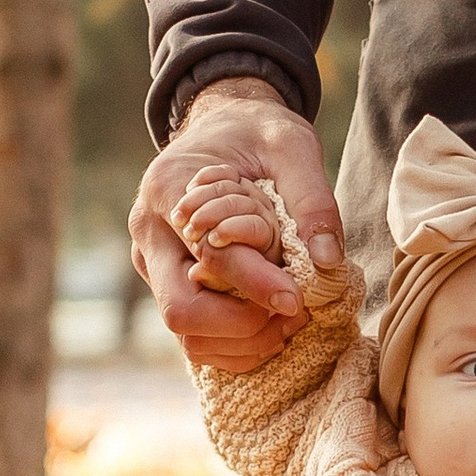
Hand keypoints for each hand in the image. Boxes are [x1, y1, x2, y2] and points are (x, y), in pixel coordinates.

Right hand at [131, 88, 342, 372]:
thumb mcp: (291, 145)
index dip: (253, 283)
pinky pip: (195, 338)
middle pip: (180, 309)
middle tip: (295, 314)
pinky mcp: (169, 287)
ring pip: (186, 334)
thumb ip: (311, 198)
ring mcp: (153, 267)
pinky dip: (237, 346)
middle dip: (243, 324)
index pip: (206, 254)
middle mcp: (148, 236)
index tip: (297, 299)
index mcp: (167, 190)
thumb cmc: (257, 134)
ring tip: (291, 322)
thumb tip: (327, 260)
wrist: (224, 129)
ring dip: (243, 342)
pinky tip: (273, 327)